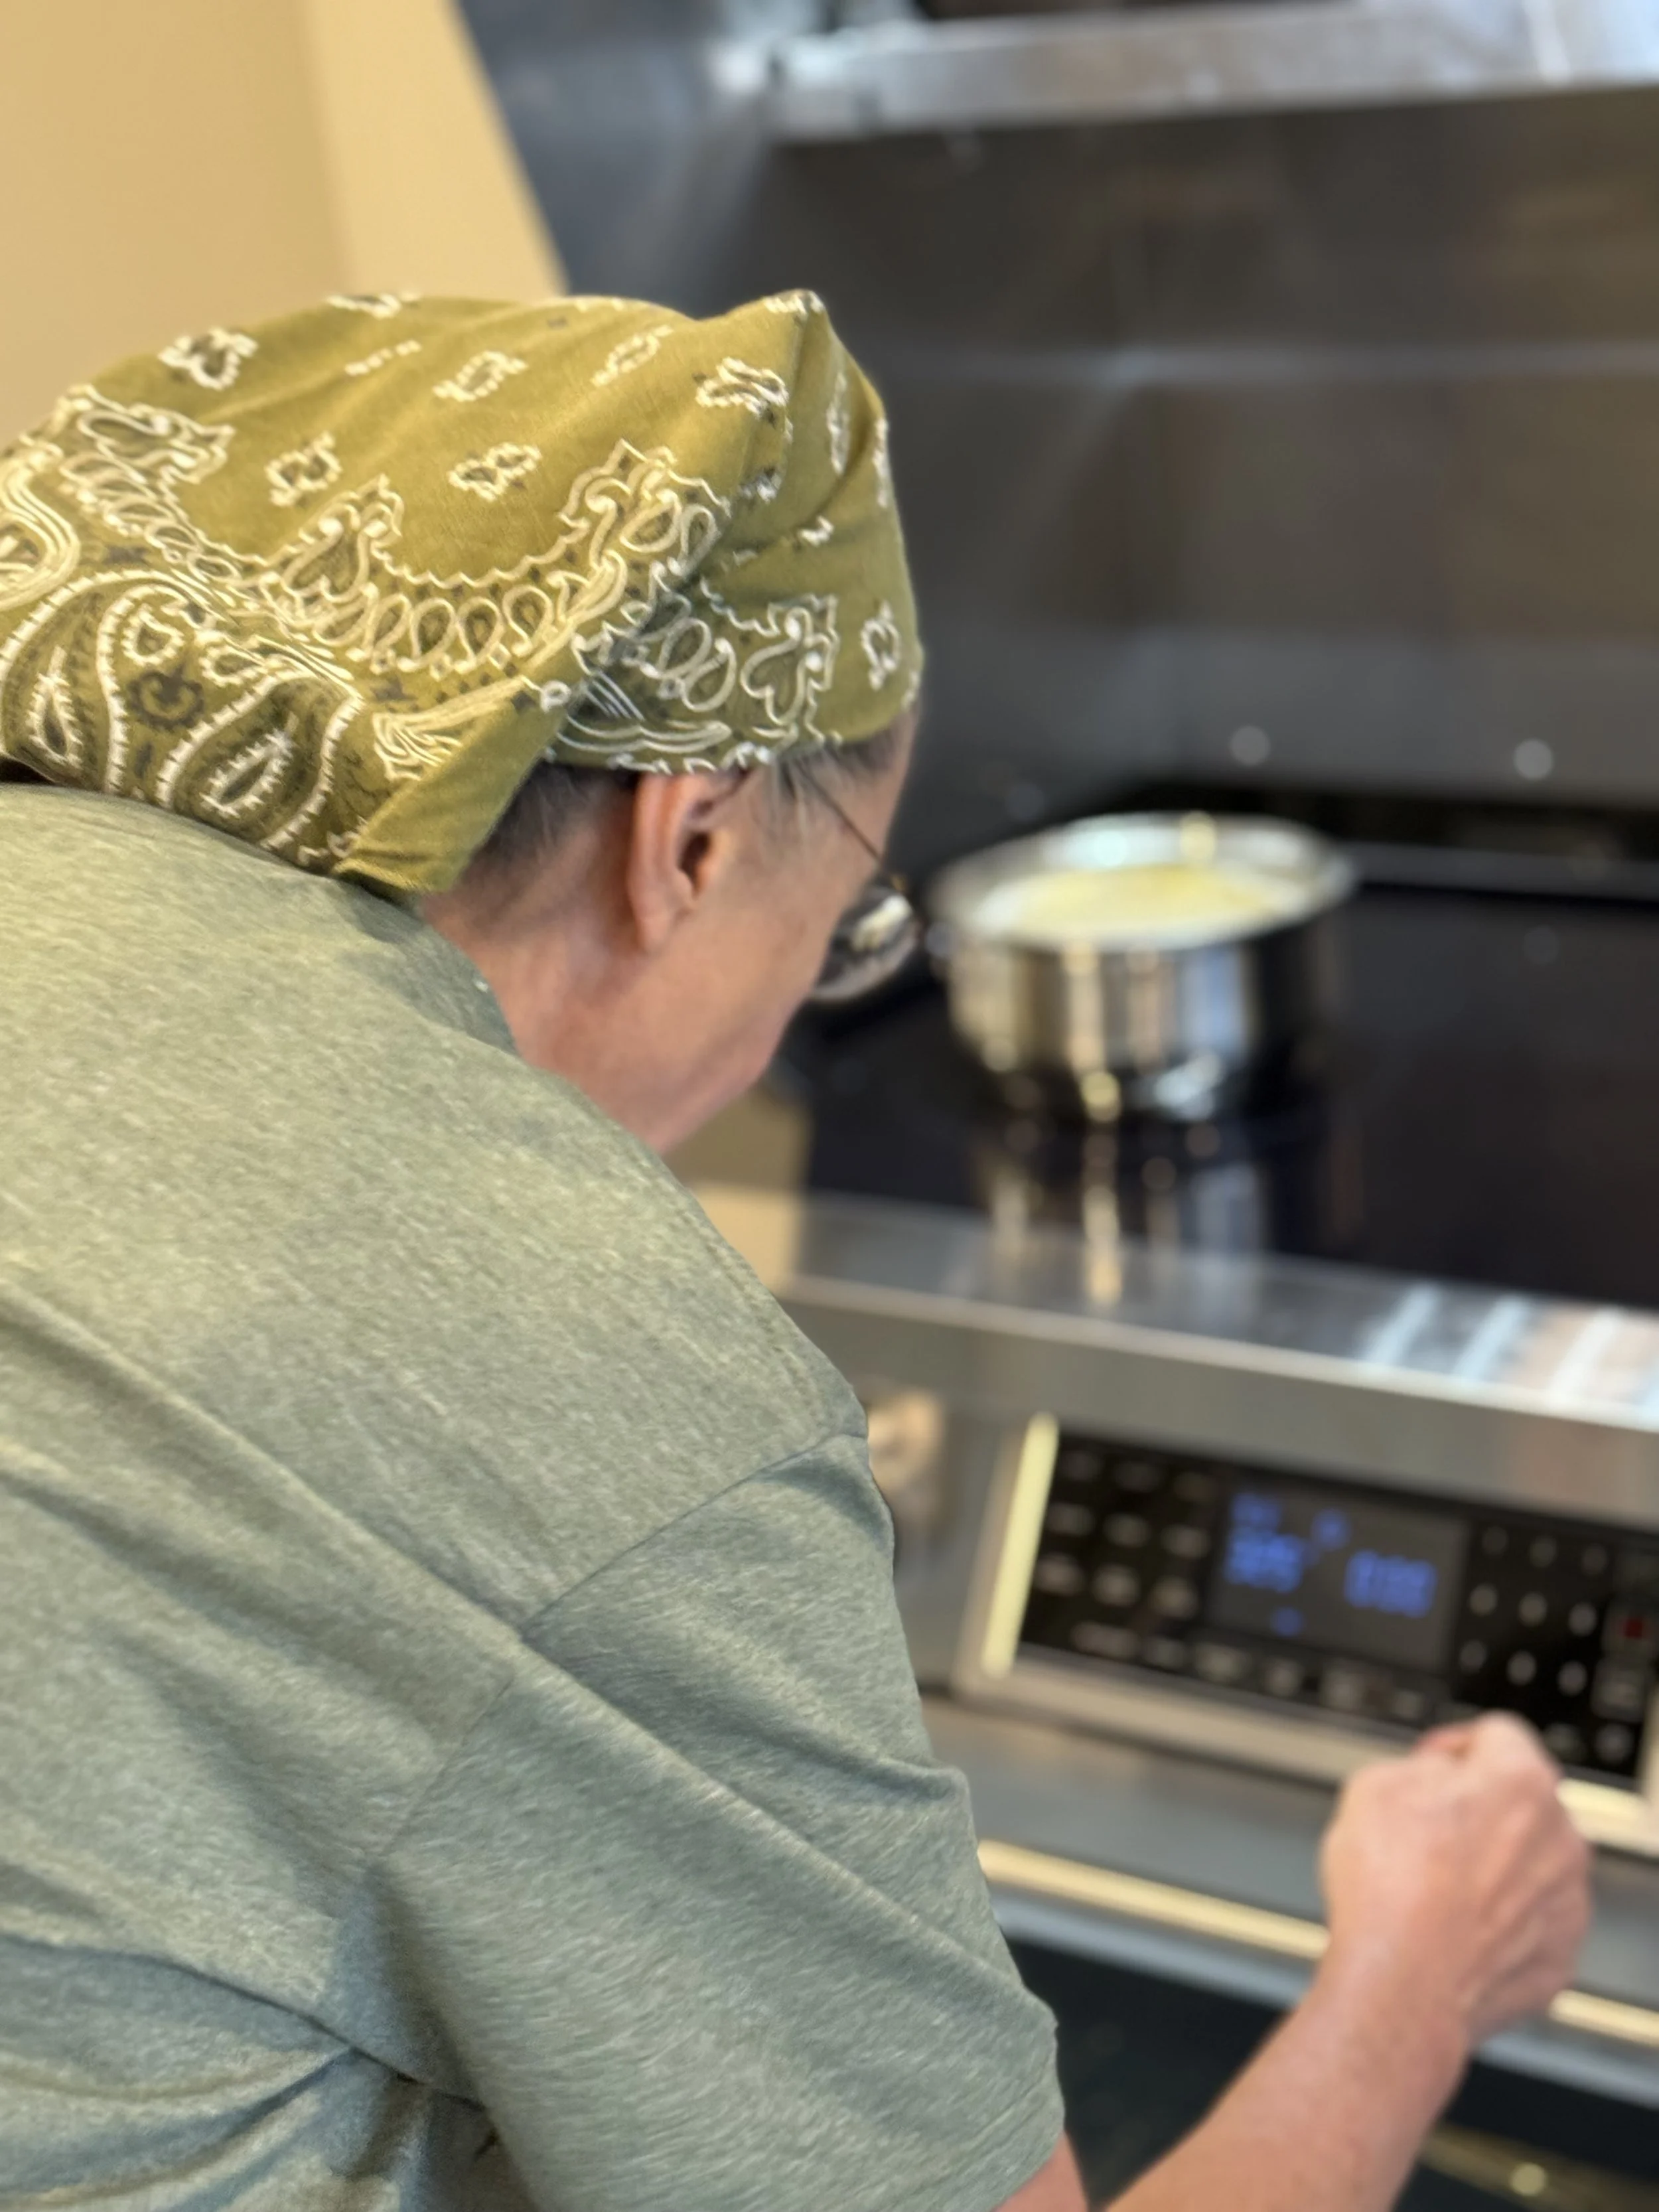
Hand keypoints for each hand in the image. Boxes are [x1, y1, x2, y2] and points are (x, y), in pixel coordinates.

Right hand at [1319, 1713, 1591, 2056]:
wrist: (1401, 1986)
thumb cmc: (1388, 1889)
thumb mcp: (1373, 1784)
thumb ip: (1420, 1767)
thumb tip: (1436, 1777)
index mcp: (1519, 1781)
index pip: (1498, 1735)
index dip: (1455, 1745)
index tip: (1434, 1763)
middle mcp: (1559, 1839)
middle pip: (1522, 1803)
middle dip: (1479, 1810)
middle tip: (1428, 1830)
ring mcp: (1565, 1903)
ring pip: (1531, 1866)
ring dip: (1494, 1868)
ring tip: (1435, 1889)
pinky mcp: (1558, 1958)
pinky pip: (1531, 1925)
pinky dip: (1500, 1924)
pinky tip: (1454, 1929)